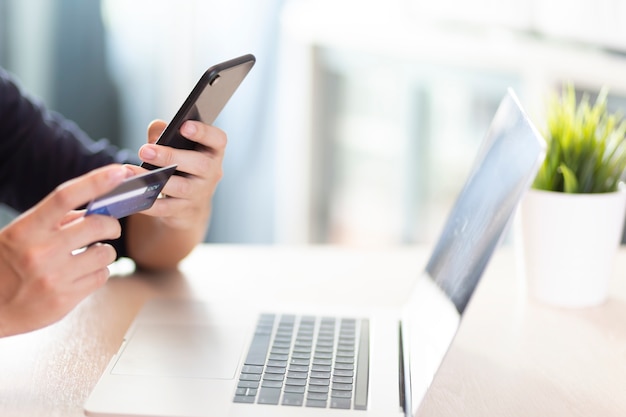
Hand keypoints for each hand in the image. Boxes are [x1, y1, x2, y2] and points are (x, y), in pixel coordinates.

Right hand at [0, 164, 130, 336]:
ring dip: (104, 251)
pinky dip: (98, 272)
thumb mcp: (20, 234)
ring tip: (88, 255)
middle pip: (97, 225)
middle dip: (111, 224)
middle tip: (110, 227)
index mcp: (25, 229)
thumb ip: (56, 219)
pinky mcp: (65, 299)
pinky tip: (81, 273)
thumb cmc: (7, 265)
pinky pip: (102, 276)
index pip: (65, 196)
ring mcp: (54, 277)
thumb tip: (96, 207)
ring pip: (106, 252)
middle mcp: (40, 252)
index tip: (119, 171)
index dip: (96, 181)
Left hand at [131, 120, 226, 230]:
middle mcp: (211, 173)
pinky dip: (149, 202)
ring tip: (130, 172)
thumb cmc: (183, 166)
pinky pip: (167, 207)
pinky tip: (132, 193)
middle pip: (199, 165)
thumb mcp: (179, 148)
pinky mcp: (186, 210)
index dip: (204, 132)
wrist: (189, 203)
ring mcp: (200, 194)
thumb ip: (168, 133)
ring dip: (155, 179)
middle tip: (145, 151)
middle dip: (171, 156)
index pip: (218, 140)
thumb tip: (156, 128)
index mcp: (212, 152)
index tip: (184, 126)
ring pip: (181, 187)